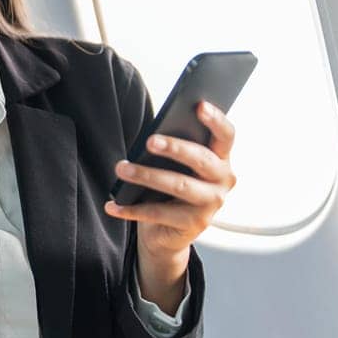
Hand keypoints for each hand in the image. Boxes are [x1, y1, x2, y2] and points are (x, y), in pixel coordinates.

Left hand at [104, 101, 236, 300]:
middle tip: (149, 141)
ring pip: (179, 185)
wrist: (169, 232)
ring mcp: (211, 205)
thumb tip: (154, 135)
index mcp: (221, 159)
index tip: (198, 105)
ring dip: (146, 176)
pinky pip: (158, 214)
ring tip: (121, 168)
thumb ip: (174, 150)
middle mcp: (223, 181)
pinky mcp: (195, 225)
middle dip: (175, 148)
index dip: (215, 120)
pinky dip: (131, 209)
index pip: (226, 135)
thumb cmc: (171, 187)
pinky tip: (112, 205)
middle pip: (200, 159)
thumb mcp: (176, 166)